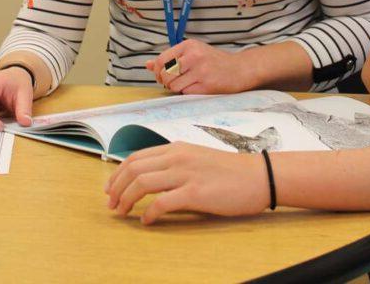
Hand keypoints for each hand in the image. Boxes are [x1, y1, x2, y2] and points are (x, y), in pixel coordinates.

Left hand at [105, 142, 269, 224]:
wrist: (259, 176)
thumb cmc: (230, 171)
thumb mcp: (197, 159)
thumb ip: (174, 165)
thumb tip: (151, 181)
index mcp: (176, 148)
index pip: (136, 157)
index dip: (118, 174)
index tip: (110, 189)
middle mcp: (177, 157)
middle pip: (134, 169)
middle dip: (117, 188)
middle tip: (111, 204)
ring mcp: (186, 174)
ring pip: (142, 183)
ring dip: (126, 200)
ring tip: (122, 212)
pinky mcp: (195, 193)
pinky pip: (162, 202)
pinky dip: (148, 213)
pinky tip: (146, 221)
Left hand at [145, 39, 256, 93]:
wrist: (240, 69)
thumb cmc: (214, 61)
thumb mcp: (192, 53)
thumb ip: (170, 59)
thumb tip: (147, 65)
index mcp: (188, 45)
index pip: (161, 60)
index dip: (157, 71)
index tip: (162, 76)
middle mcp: (194, 56)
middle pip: (165, 74)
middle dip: (166, 81)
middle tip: (174, 82)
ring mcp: (201, 70)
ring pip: (174, 85)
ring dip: (177, 88)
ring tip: (187, 84)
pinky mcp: (207, 85)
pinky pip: (186, 92)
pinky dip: (187, 93)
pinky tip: (196, 88)